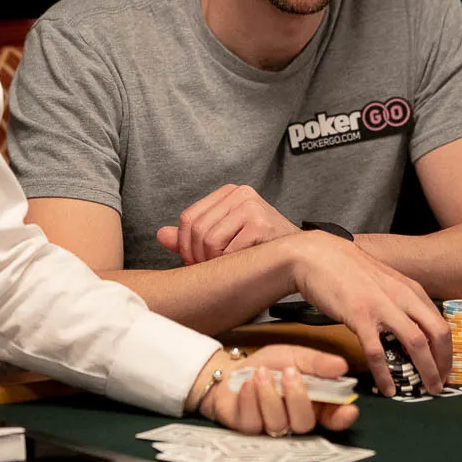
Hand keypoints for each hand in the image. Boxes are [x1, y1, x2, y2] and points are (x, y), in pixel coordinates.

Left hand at [157, 184, 300, 264]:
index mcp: (229, 192)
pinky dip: (230, 264)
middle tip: (211, 270)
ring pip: (208, 241)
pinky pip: (226, 251)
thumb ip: (193, 236)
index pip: (188, 218)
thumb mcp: (225, 237)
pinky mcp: (260, 222)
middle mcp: (239, 193)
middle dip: (198, 257)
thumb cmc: (263, 247)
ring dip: (213, 262)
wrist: (300, 255)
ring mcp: (251, 206)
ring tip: (227, 267)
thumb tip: (161, 234)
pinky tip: (243, 264)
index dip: (185, 245)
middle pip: (196, 230)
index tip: (196, 261)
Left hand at [194, 345, 358, 434]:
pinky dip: (250, 400)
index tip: (347, 409)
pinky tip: (247, 384)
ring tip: (261, 373)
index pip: (334, 417)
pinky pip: (253, 423)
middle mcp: (295, 419)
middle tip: (289, 371)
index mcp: (314, 402)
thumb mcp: (295, 355)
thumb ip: (317, 363)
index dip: (342, 417)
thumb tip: (342, 366)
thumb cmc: (269, 364)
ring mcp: (272, 427)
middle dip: (298, 397)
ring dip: (270, 395)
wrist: (232, 370)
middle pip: (305, 423)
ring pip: (278, 424)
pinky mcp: (249, 430)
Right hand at [291, 231, 451, 396]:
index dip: (448, 351)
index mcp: (410, 289)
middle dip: (444, 363)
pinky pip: (378, 352)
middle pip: (438, 334)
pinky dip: (385, 375)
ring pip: (417, 343)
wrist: (317, 255)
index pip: (441, 323)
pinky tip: (388, 389)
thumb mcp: (384, 281)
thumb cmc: (348, 270)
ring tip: (428, 390)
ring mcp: (382, 306)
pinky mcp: (359, 317)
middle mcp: (403, 296)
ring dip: (427, 370)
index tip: (446, 369)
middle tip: (441, 384)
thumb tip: (411, 327)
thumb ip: (400, 300)